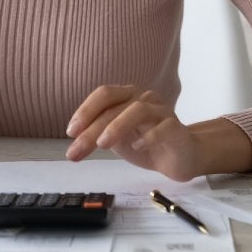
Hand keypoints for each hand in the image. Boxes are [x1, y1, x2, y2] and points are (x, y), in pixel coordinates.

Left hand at [64, 86, 204, 181]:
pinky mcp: (177, 128)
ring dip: (117, 126)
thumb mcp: (116, 140)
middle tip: (77, 150)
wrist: (181, 157)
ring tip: (103, 145)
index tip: (71, 132)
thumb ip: (98, 136)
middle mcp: (144, 98)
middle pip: (115, 106)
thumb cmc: (145, 144)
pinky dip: (149, 136)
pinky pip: (164, 127)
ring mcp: (162, 111)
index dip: (85, 110)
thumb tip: (73, 144)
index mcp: (127, 97)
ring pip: (138, 109)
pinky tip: (137, 148)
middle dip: (92, 128)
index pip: (104, 94)